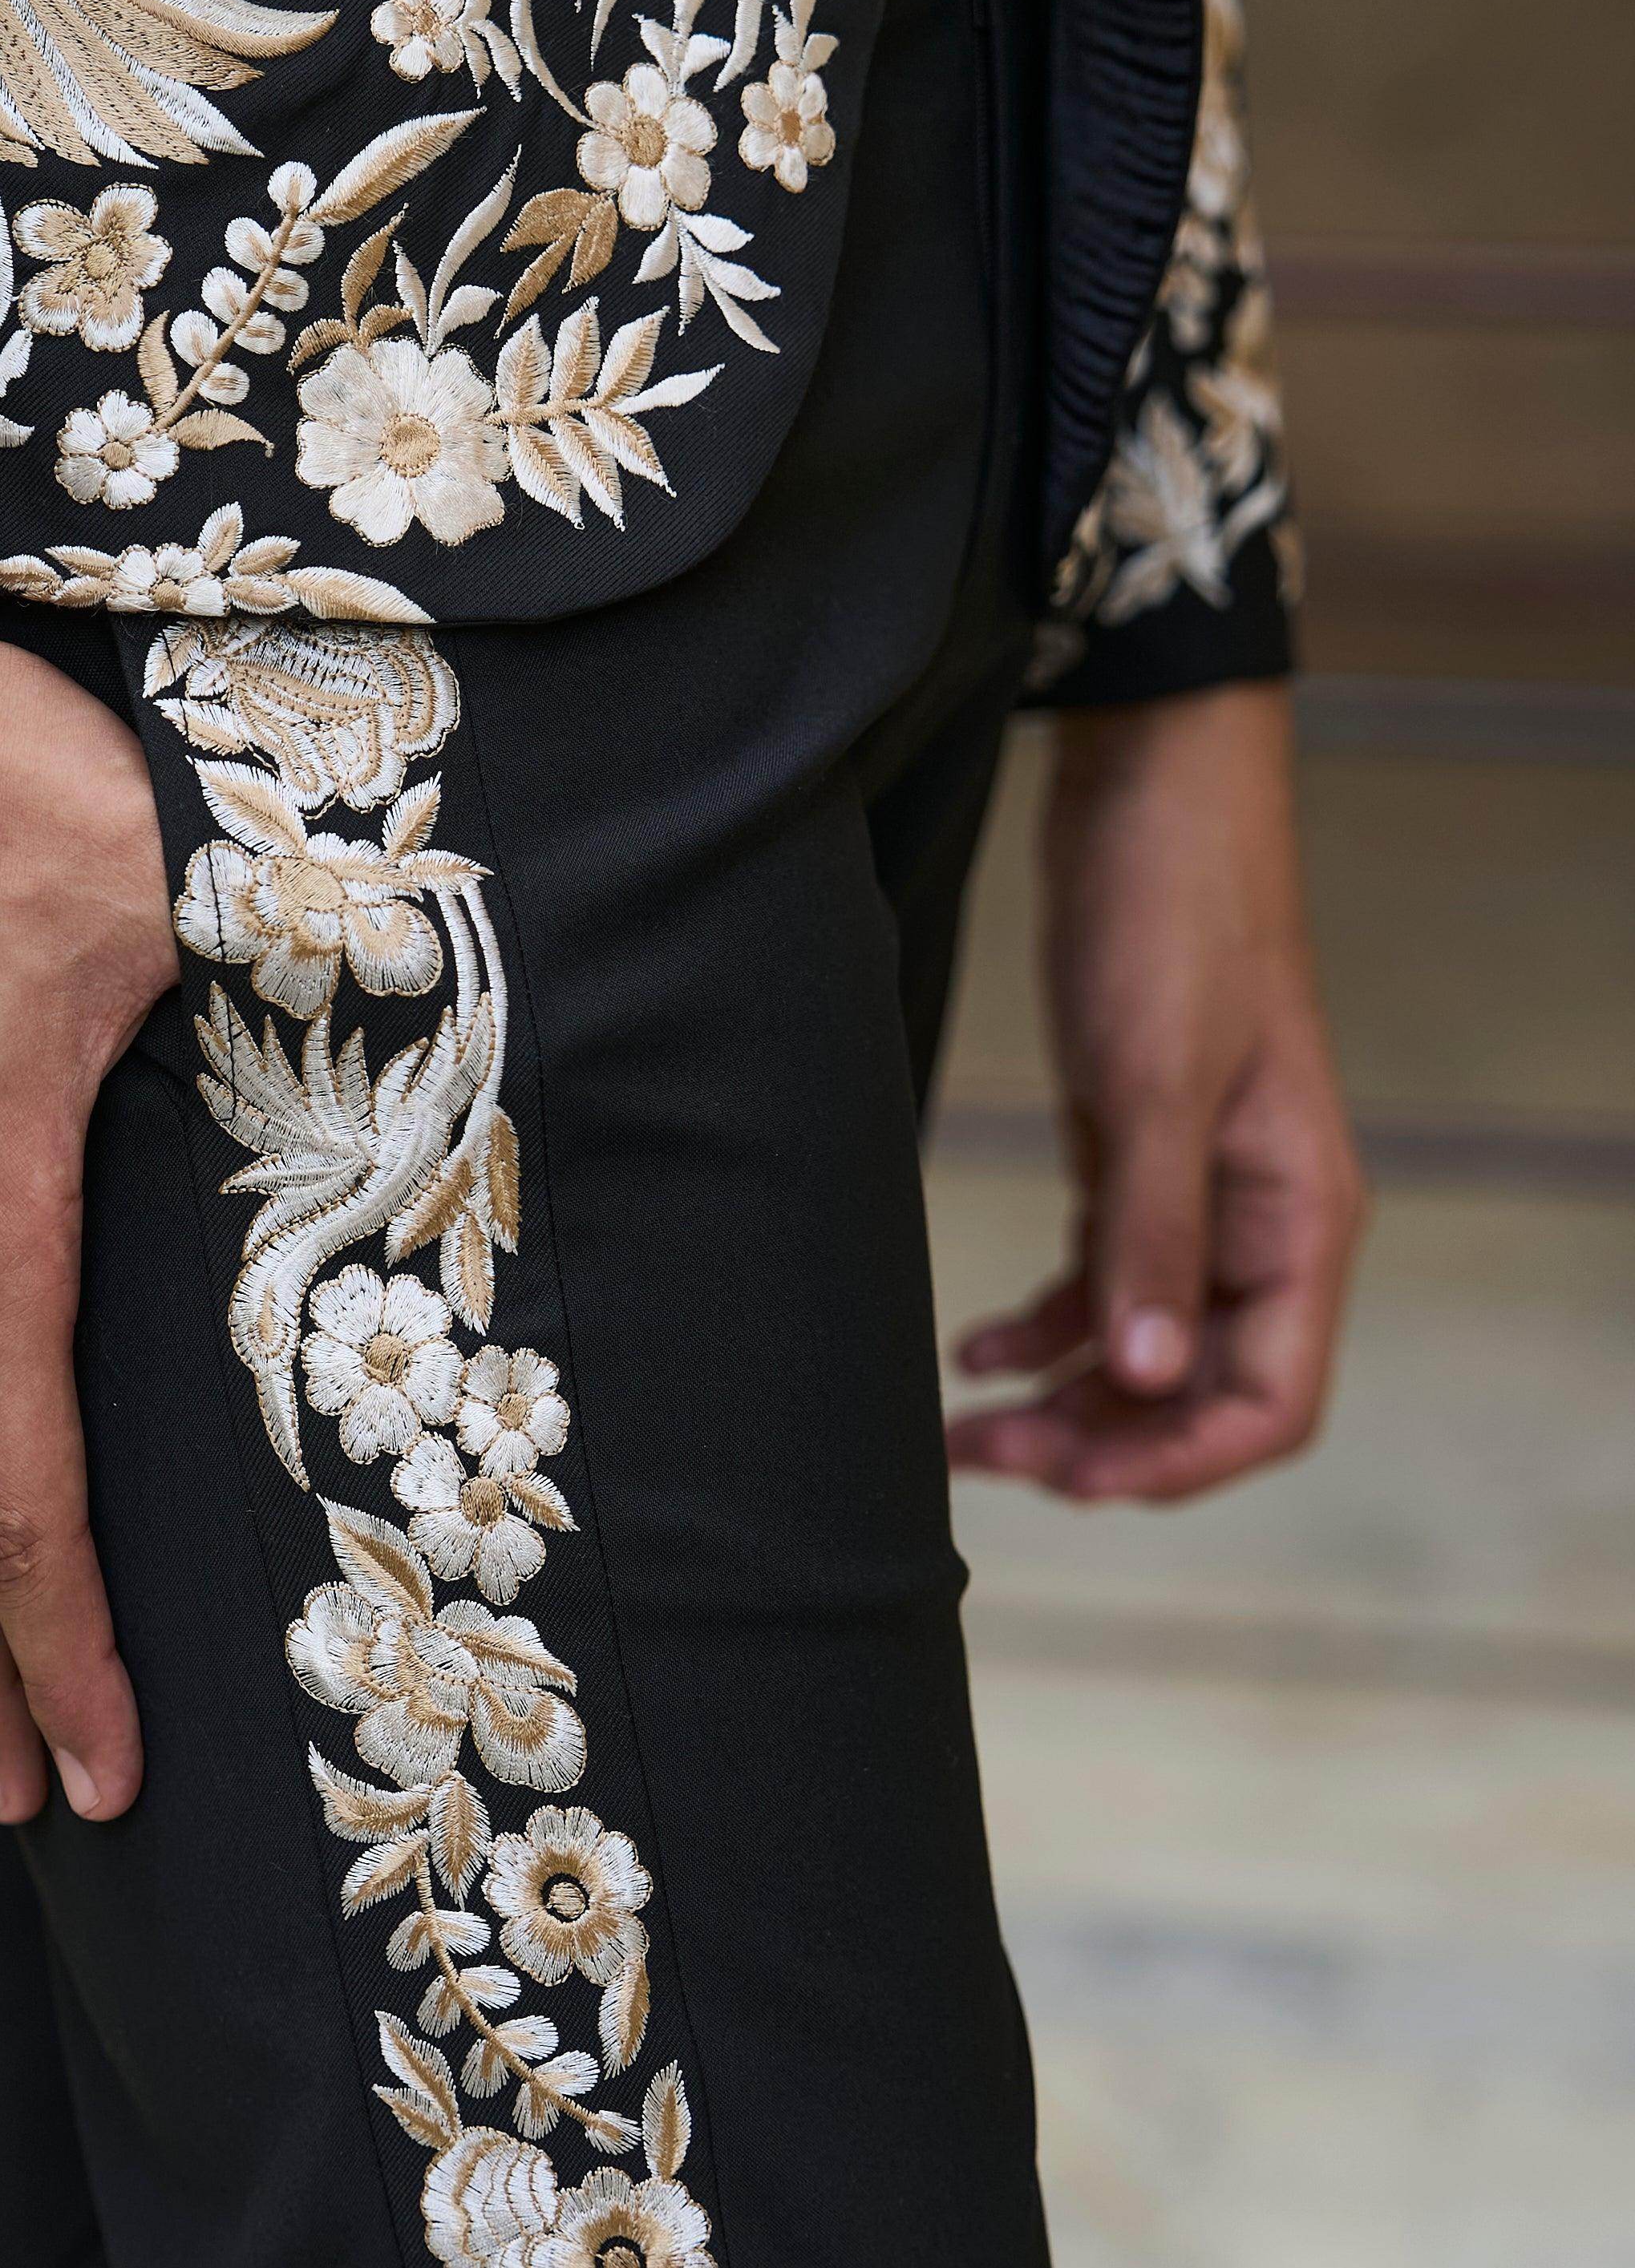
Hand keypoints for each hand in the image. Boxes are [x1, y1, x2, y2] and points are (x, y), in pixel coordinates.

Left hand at [945, 681, 1366, 1501]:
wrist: (1146, 790)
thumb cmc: (1171, 916)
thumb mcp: (1153, 1083)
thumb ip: (1152, 1236)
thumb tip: (1151, 1377)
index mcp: (1299, 1220)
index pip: (1271, 1402)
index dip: (1177, 1462)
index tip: (1070, 1477)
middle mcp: (1262, 1225)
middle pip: (1202, 1394)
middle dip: (1105, 1444)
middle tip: (991, 1456)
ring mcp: (1201, 1196)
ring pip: (1145, 1350)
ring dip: (1066, 1399)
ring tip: (968, 1422)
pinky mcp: (1138, 1160)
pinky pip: (1104, 1284)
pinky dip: (1046, 1329)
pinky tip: (976, 1349)